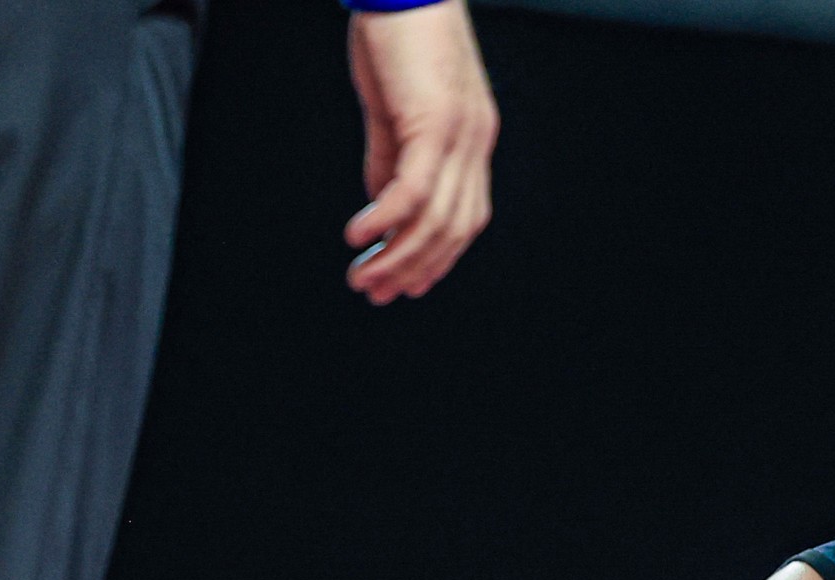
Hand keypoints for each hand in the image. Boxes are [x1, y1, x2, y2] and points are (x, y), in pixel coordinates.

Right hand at [344, 4, 497, 303]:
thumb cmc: (395, 31)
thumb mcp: (392, 107)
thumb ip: (390, 158)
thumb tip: (383, 209)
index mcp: (473, 139)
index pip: (465, 218)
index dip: (437, 257)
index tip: (404, 283)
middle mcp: (476, 142)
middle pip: (454, 230)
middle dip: (414, 268)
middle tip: (375, 291)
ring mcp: (460, 134)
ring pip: (435, 220)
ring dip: (396, 256)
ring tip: (362, 277)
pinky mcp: (434, 121)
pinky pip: (413, 190)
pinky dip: (386, 220)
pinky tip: (358, 237)